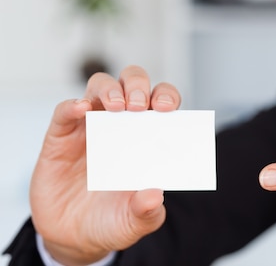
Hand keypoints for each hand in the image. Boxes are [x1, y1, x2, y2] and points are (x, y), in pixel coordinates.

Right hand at [29, 66, 181, 265]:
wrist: (73, 238)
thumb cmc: (112, 220)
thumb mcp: (133, 222)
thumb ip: (147, 211)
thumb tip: (156, 195)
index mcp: (148, 136)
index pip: (162, 102)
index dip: (167, 97)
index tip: (167, 109)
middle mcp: (121, 124)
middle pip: (132, 83)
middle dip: (138, 86)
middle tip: (138, 105)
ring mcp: (91, 127)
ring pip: (101, 86)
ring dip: (110, 89)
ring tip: (116, 106)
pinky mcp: (61, 136)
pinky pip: (64, 110)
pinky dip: (72, 105)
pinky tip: (81, 110)